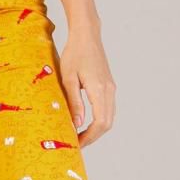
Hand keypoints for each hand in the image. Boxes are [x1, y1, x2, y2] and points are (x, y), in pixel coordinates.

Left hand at [57, 29, 115, 146]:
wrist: (87, 35)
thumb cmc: (74, 53)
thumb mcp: (68, 78)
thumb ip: (74, 102)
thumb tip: (77, 124)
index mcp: (99, 89)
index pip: (99, 122)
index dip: (89, 137)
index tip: (76, 143)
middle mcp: (109, 90)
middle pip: (107, 123)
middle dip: (93, 136)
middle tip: (77, 143)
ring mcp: (111, 88)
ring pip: (109, 117)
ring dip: (96, 129)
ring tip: (80, 135)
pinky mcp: (109, 85)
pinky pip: (108, 109)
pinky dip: (99, 120)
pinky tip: (86, 122)